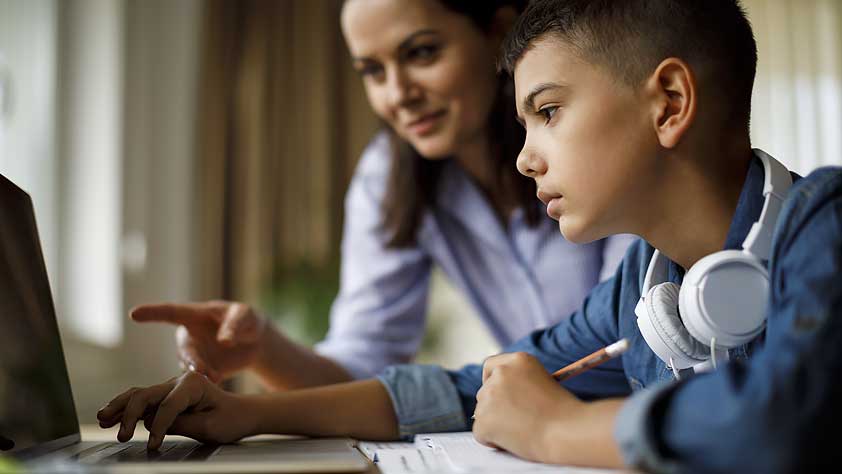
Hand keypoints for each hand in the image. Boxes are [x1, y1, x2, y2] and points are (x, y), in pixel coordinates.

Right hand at [96, 372, 254, 449]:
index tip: (153, 445)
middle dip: (130, 414)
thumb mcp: (210, 426)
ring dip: (119, 407)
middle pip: (146, 395)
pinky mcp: (166, 397)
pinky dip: (124, 408)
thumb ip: (181, 423)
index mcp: (193, 383)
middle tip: (122, 436)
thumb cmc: (231, 419)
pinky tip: (108, 417)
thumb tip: (154, 424)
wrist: (242, 413)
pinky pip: (141, 401)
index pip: (168, 406)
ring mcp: (171, 388)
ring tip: (102, 418)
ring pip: (138, 394)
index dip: (158, 426)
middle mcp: (179, 381)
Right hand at [131, 301, 266, 382]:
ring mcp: (194, 355)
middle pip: (184, 349)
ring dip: (199, 374)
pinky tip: (216, 384)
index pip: (171, 312)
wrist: (255, 343)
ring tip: (215, 377)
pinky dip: (206, 384)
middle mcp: (189, 336)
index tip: (134, 313)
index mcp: (195, 315)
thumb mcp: (245, 316)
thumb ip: (234, 325)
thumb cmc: (247, 320)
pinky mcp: (202, 372)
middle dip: (191, 360)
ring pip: (189, 367)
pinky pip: (197, 380)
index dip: (152, 313)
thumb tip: (224, 341)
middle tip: (200, 370)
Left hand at [473, 352, 584, 462]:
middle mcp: (501, 373)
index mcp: (518, 360)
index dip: (492, 382)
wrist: (566, 432)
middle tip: (515, 422)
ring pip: (482, 413)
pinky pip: (480, 433)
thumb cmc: (563, 414)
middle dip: (495, 407)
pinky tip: (514, 441)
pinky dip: (493, 440)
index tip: (498, 395)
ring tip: (522, 431)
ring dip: (495, 424)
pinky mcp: (483, 419)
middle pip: (484, 391)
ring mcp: (489, 395)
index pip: (491, 366)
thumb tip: (503, 400)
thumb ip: (521, 384)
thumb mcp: (545, 384)